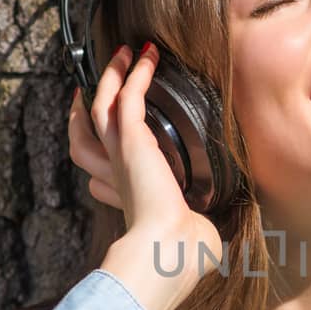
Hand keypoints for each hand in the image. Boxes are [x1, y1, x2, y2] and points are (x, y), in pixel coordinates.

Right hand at [67, 42, 221, 257]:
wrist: (169, 250)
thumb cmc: (183, 255)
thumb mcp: (195, 238)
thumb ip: (204, 234)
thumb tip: (226, 248)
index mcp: (128, 200)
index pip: (99, 177)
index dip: (97, 158)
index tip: (104, 145)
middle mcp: (116, 176)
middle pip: (84, 137)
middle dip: (85, 110)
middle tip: (91, 86)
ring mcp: (119, 156)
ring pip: (99, 107)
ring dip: (109, 78)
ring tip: (122, 54)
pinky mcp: (131, 140)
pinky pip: (126, 97)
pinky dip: (134, 74)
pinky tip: (146, 57)